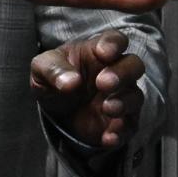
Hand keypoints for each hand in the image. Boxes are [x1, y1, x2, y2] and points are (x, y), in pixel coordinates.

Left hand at [31, 30, 146, 149]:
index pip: (115, 39)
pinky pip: (130, 125)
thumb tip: (70, 81)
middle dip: (122, 73)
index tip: (103, 53)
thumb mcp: (42, 69)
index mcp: (96, 51)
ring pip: (136, 95)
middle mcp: (115, 71)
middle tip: (102, 83)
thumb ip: (52, 69)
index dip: (113, 44)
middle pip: (134, 65)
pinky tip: (108, 137)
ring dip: (124, 102)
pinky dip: (121, 131)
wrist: (57, 109)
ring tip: (106, 108)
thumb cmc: (53, 77)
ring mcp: (122, 96)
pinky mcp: (122, 120)